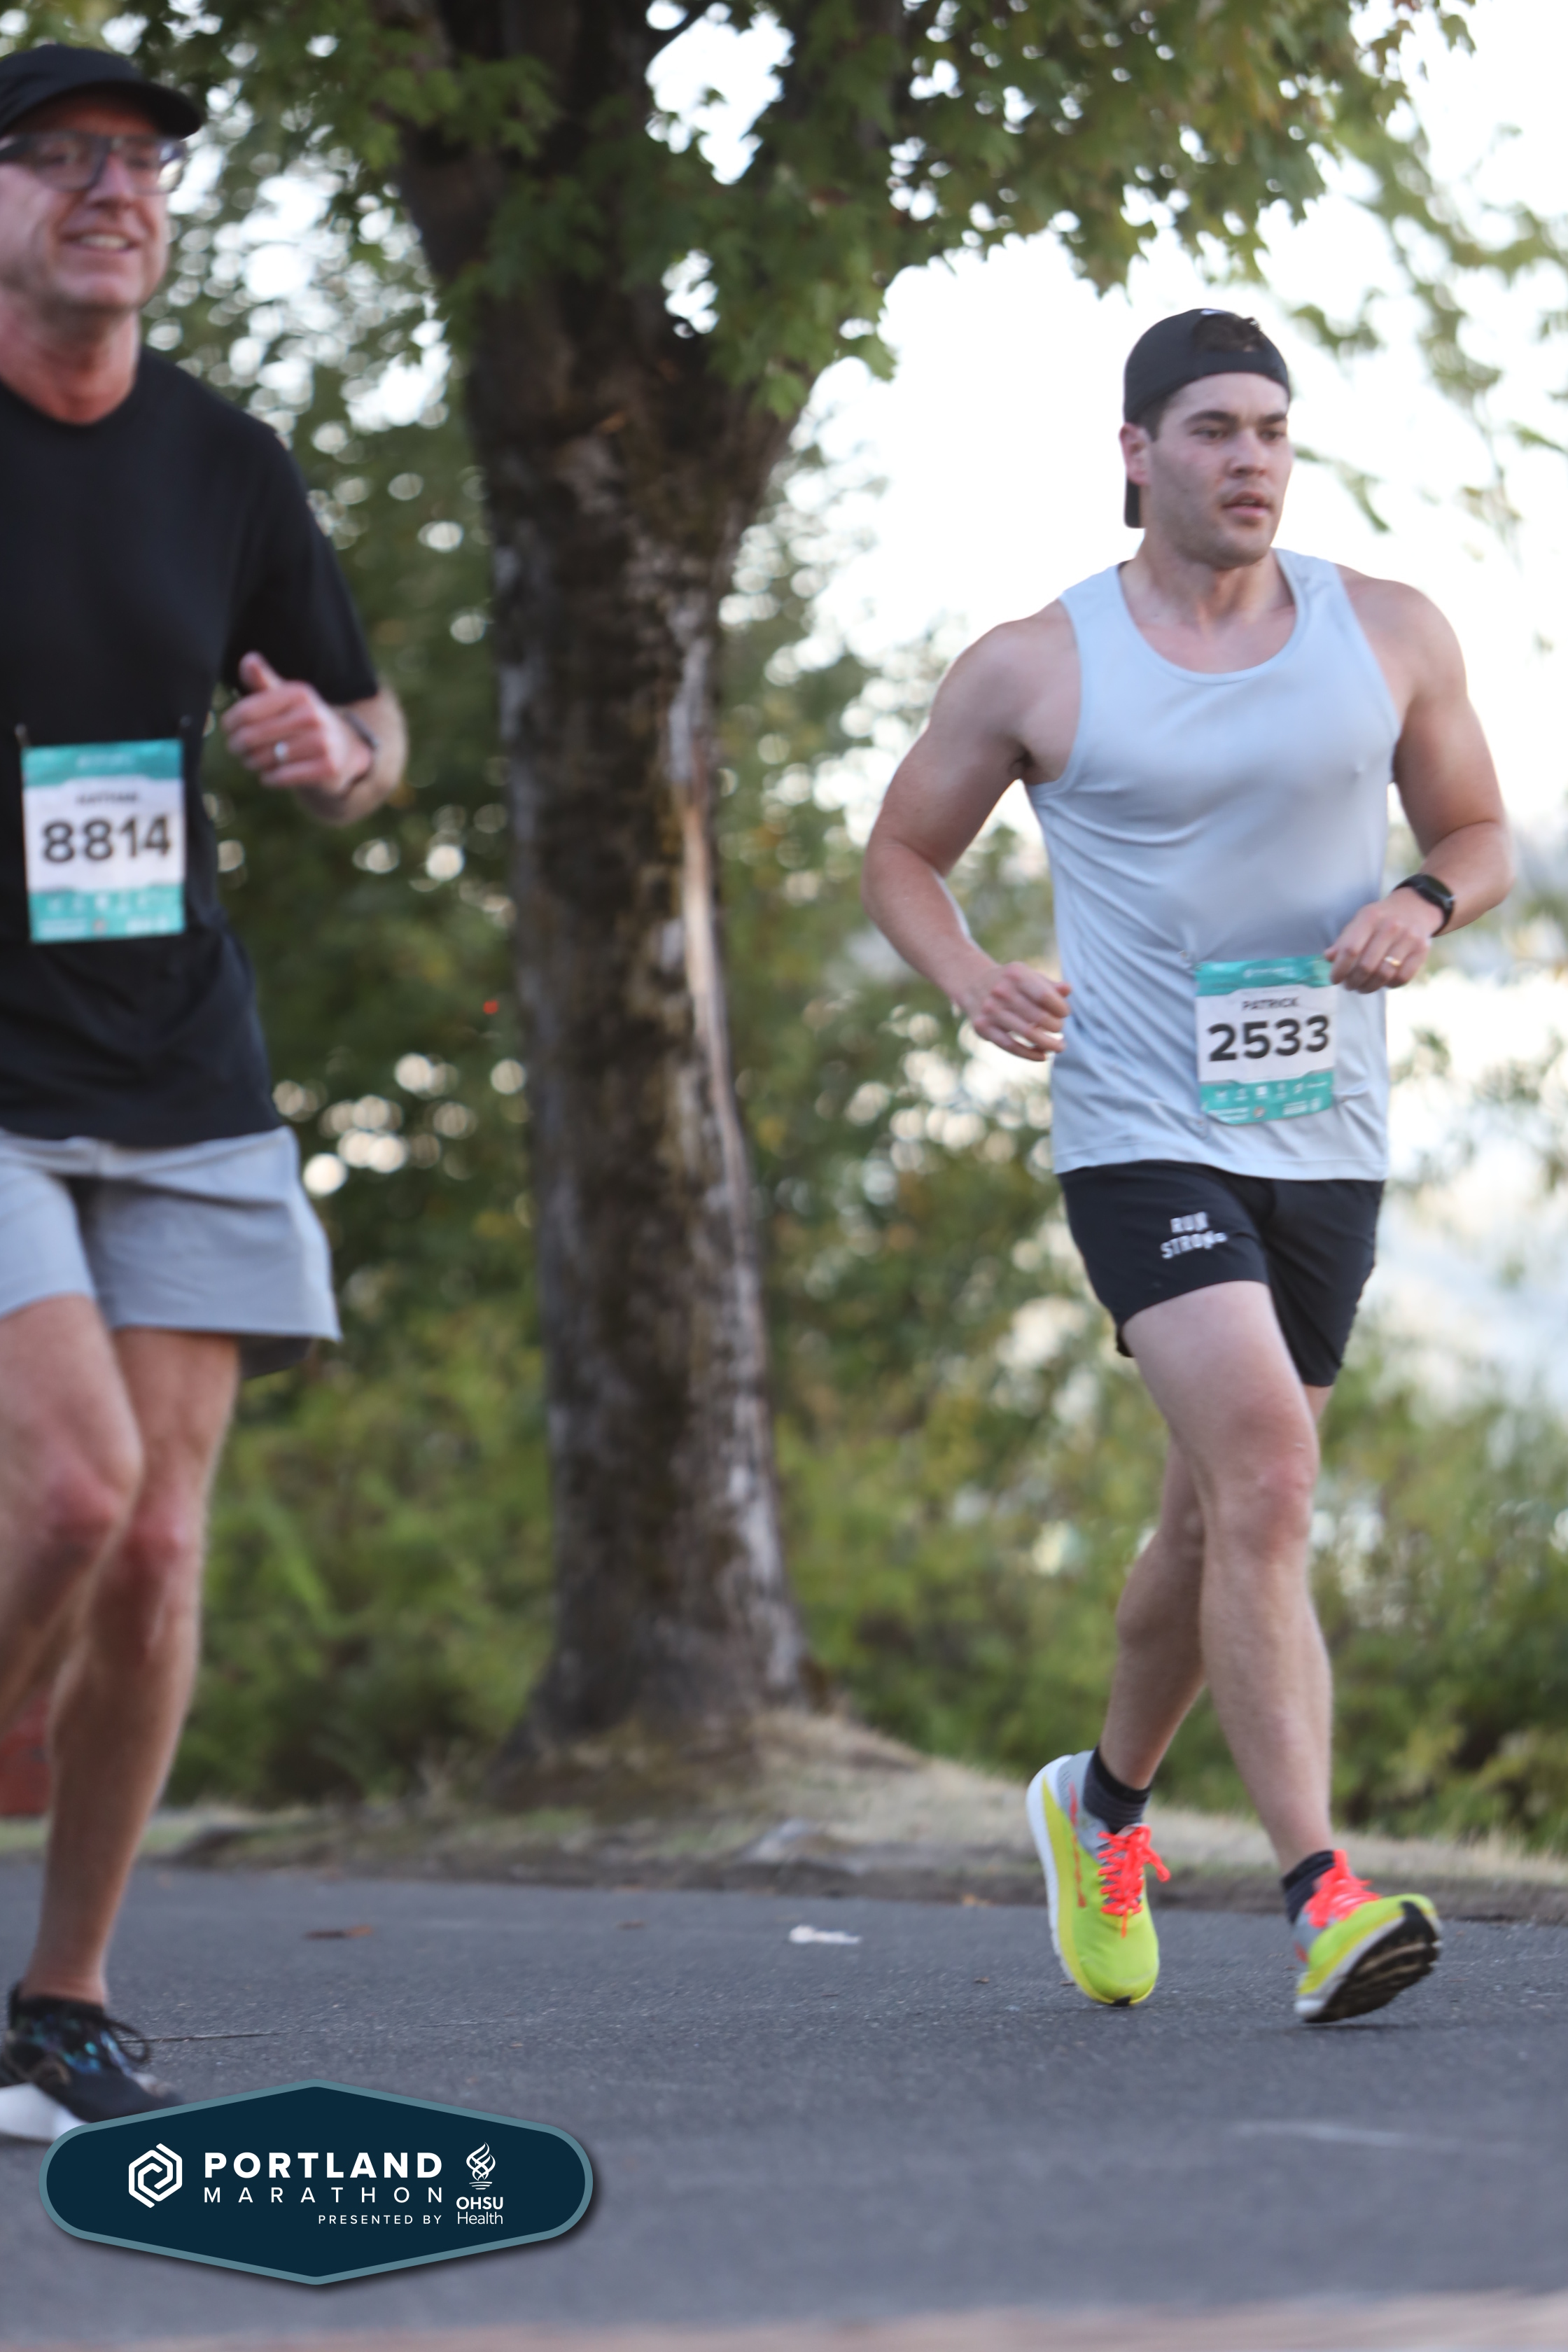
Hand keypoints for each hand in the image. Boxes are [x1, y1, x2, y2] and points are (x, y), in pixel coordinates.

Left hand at [222, 653, 370, 797]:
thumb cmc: (303, 722)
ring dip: (253, 763)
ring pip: (267, 757)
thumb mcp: (286, 698)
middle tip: (236, 749)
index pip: (247, 711)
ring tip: (252, 761)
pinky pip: (284, 776)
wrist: (345, 751)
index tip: (228, 729)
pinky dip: (270, 778)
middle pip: (253, 736)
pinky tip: (268, 776)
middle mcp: (312, 715)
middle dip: (238, 746)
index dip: (230, 723)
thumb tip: (248, 659)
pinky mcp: (328, 767)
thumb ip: (263, 680)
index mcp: (298, 693)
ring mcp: (323, 742)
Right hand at [962, 960, 1070, 1059]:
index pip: (1045, 995)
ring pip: (1026, 1033)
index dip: (1060, 1008)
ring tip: (1060, 1047)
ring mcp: (990, 1010)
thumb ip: (1048, 985)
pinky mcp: (982, 1027)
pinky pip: (1010, 1046)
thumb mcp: (1028, 976)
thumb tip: (1068, 989)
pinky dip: (1029, 1054)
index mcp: (1016, 974)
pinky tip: (1042, 1056)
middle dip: (1056, 1026)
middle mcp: (1001, 991)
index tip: (1064, 1014)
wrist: (972, 982)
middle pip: (1039, 1016)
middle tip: (1061, 1030)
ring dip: (1048, 1044)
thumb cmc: (1010, 982)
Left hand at [1329, 889, 1444, 993]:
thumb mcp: (1360, 921)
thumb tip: (1328, 958)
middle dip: (1353, 981)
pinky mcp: (1422, 950)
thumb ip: (1344, 940)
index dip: (1339, 969)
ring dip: (1369, 987)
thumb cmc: (1380, 919)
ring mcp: (1409, 938)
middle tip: (1348, 985)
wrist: (1416, 908)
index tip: (1335, 979)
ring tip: (1362, 987)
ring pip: (1384, 975)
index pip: (1350, 949)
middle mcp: (1391, 926)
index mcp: (1371, 917)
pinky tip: (1381, 983)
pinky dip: (1389, 985)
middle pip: (1367, 966)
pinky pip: (1402, 978)